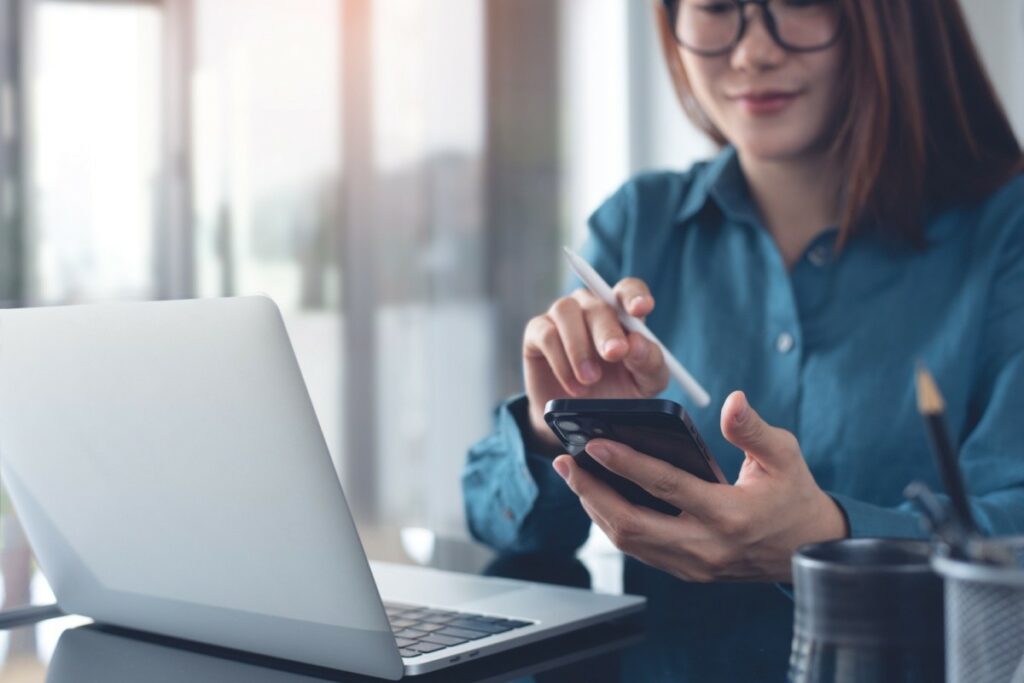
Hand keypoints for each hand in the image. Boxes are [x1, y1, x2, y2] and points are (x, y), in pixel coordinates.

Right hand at [523, 278, 668, 450]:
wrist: (581, 419)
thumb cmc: (618, 392)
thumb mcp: (645, 383)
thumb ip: (649, 362)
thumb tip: (637, 343)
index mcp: (622, 313)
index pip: (628, 290)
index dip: (634, 295)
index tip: (640, 310)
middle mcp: (590, 307)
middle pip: (597, 304)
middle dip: (607, 330)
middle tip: (614, 354)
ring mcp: (562, 317)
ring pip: (566, 311)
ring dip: (579, 347)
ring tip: (590, 379)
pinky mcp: (537, 333)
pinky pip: (546, 335)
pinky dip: (561, 362)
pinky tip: (573, 386)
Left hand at [551, 391, 847, 582]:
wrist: (811, 550)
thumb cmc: (794, 495)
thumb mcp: (784, 456)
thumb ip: (752, 429)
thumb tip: (731, 400)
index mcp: (729, 515)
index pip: (666, 487)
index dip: (627, 464)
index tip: (594, 443)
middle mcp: (706, 547)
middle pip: (631, 523)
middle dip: (591, 492)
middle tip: (564, 462)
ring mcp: (693, 565)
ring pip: (629, 541)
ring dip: (596, 508)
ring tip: (573, 476)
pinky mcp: (686, 572)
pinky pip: (639, 549)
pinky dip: (613, 523)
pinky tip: (598, 497)